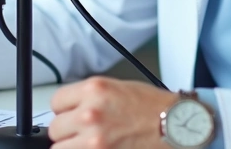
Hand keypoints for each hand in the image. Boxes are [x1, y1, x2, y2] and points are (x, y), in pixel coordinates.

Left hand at [49, 77, 178, 148]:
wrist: (174, 125)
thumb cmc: (152, 107)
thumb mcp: (116, 87)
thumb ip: (89, 97)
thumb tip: (69, 108)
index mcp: (94, 91)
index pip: (56, 102)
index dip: (64, 110)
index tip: (70, 114)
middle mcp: (90, 114)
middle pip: (56, 128)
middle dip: (68, 131)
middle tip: (82, 131)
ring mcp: (94, 140)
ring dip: (72, 146)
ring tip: (88, 142)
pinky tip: (97, 148)